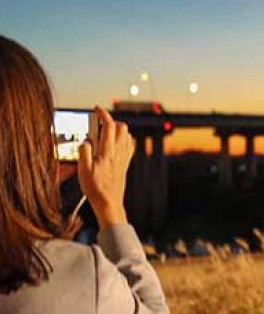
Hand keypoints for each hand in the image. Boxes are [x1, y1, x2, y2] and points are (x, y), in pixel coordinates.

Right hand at [78, 106, 134, 229]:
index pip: (109, 126)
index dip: (103, 114)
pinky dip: (123, 140)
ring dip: (117, 130)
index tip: (96, 109)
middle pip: (122, 127)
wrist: (109, 203)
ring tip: (105, 134)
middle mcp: (118, 153)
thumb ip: (83, 152)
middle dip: (111, 121)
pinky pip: (129, 146)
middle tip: (99, 124)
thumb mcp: (83, 170)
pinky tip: (114, 144)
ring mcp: (124, 158)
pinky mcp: (125, 164)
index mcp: (107, 152)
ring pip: (127, 135)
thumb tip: (85, 140)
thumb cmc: (95, 188)